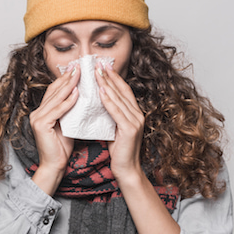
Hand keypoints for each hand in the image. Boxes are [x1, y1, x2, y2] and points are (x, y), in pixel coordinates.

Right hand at [29, 65, 79, 194]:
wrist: (55, 166)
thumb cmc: (62, 148)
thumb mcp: (67, 124)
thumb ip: (70, 110)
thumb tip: (82, 96)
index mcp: (42, 111)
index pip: (54, 90)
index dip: (65, 79)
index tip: (78, 68)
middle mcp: (37, 112)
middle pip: (54, 91)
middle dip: (68, 78)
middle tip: (80, 66)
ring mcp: (37, 118)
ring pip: (56, 98)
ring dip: (69, 85)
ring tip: (80, 74)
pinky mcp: (41, 125)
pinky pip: (57, 110)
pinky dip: (68, 101)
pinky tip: (77, 93)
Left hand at [95, 62, 144, 181]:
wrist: (126, 170)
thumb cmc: (118, 152)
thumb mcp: (113, 129)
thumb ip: (109, 116)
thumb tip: (97, 103)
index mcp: (134, 113)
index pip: (123, 90)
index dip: (113, 77)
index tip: (102, 66)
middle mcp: (137, 114)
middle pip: (121, 90)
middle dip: (109, 76)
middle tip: (97, 63)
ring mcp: (135, 121)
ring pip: (119, 98)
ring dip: (106, 84)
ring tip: (96, 72)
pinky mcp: (130, 129)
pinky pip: (116, 111)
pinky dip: (108, 100)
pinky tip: (100, 91)